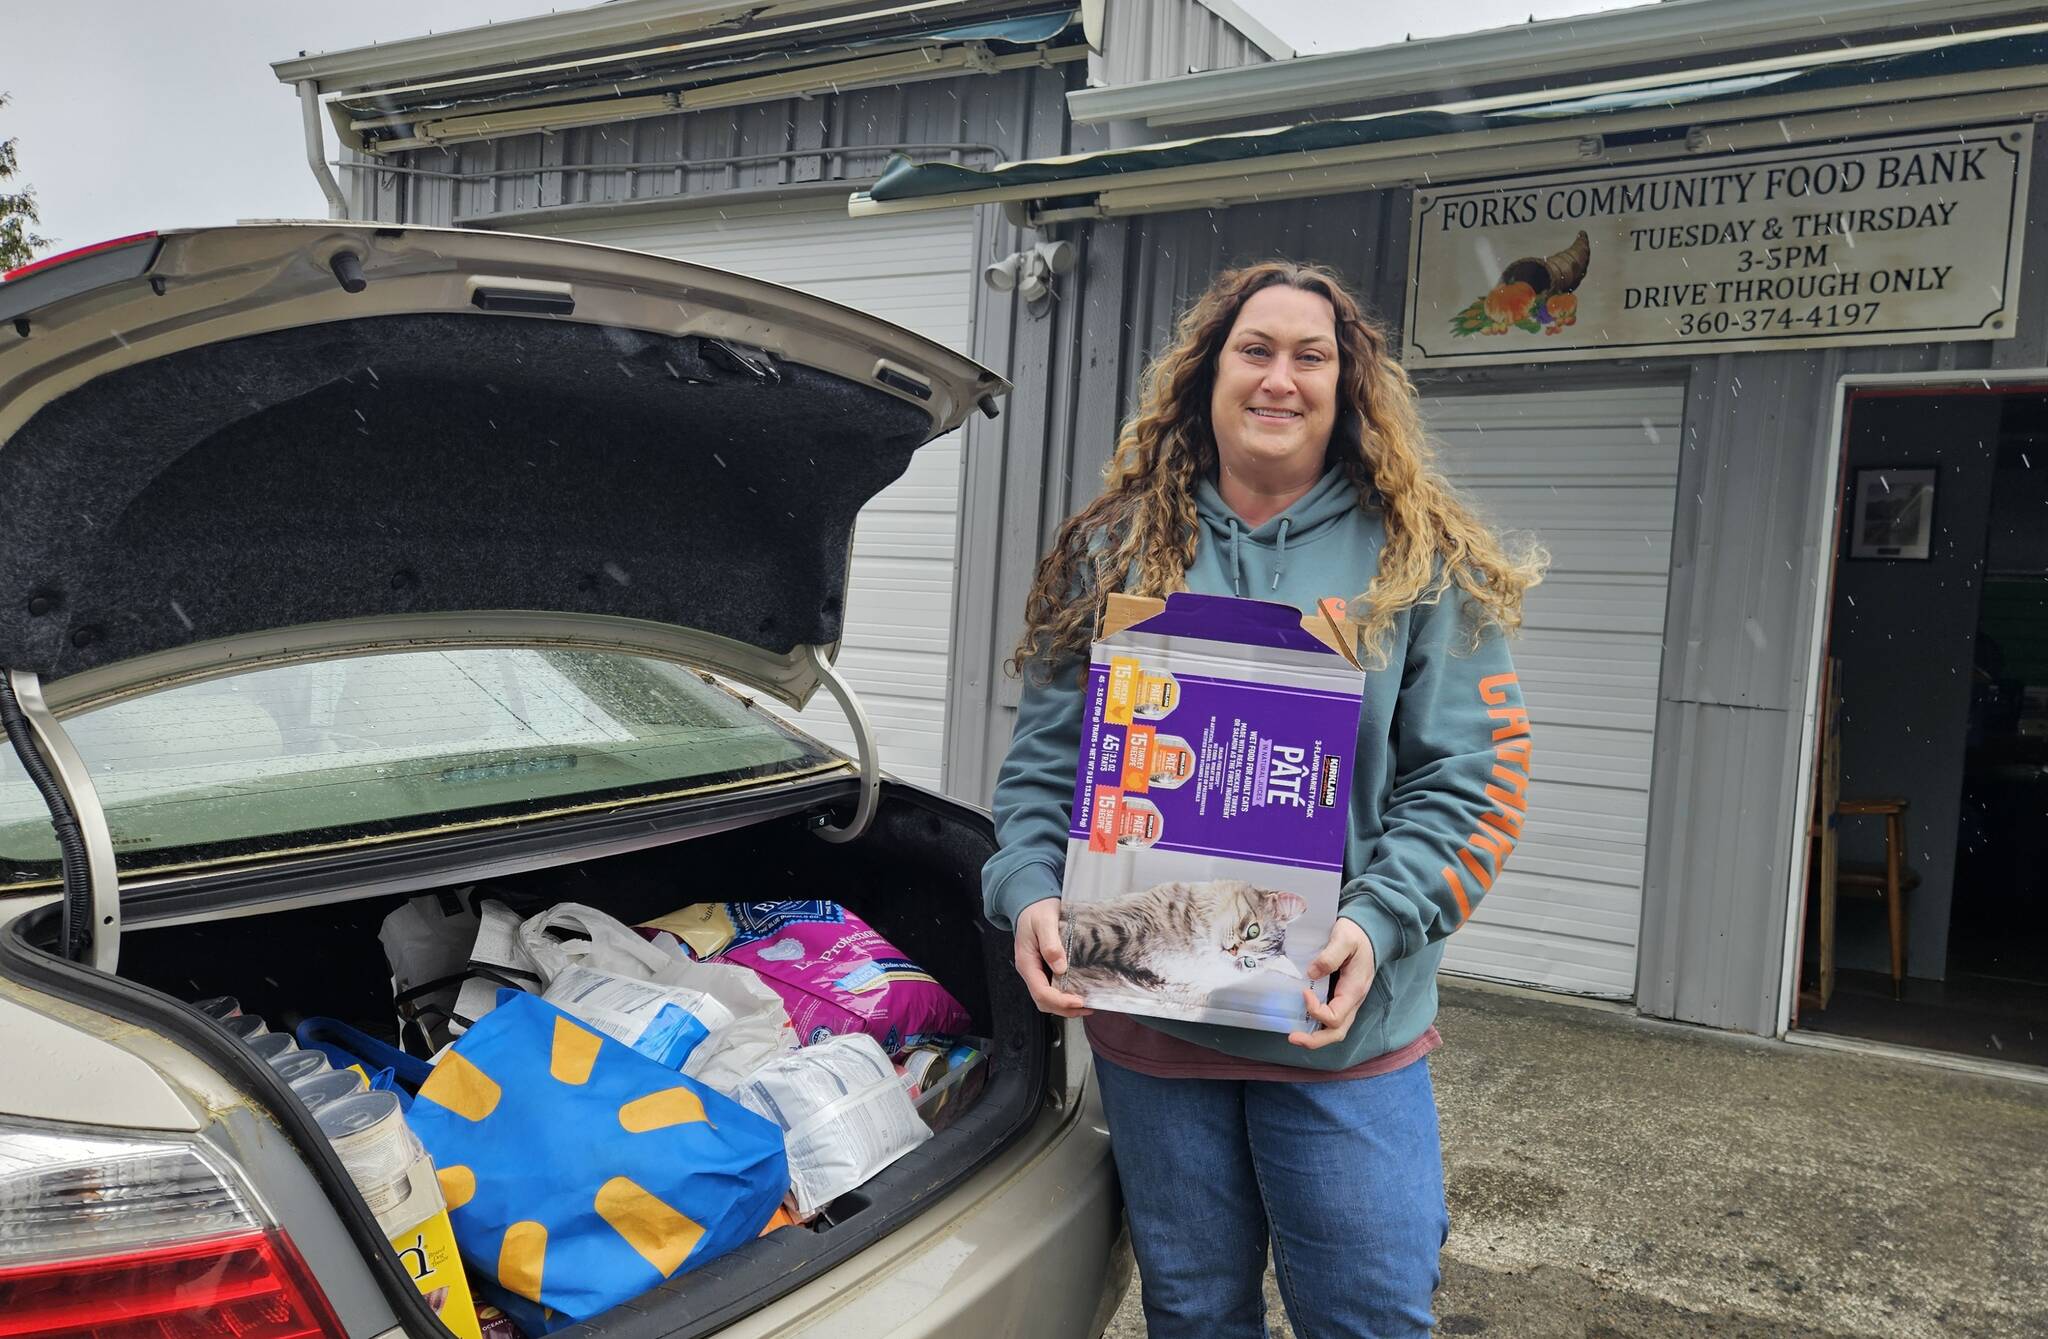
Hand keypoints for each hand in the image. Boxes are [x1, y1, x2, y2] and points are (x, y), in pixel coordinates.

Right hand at [1013, 899, 1092, 1018]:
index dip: (1060, 1001)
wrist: (1032, 902)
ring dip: (1066, 1006)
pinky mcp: (1045, 969)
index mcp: (1027, 963)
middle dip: (1064, 1008)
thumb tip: (1060, 968)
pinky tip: (1081, 994)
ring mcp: (1037, 971)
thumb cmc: (1038, 910)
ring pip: (1048, 999)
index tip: (1079, 1001)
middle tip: (1088, 1007)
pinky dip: (1066, 997)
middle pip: (1044, 1001)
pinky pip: (1053, 989)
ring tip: (1087, 1005)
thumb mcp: (1044, 921)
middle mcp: (1031, 971)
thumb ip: (1051, 943)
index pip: (1041, 992)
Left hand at [1288, 918, 1374, 1048]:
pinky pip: (1330, 1018)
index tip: (1304, 991)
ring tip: (1294, 1035)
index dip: (1316, 1010)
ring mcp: (1347, 1002)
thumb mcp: (1344, 938)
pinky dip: (1315, 1024)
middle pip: (1337, 1032)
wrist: (1368, 933)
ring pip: (1334, 1029)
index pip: (1336, 1016)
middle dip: (1315, 1040)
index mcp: (1354, 990)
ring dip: (1314, 1036)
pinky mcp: (1340, 998)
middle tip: (1292, 1037)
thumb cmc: (1356, 935)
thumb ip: (1330, 956)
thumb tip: (1311, 974)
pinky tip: (1300, 1019)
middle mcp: (1352, 1001)